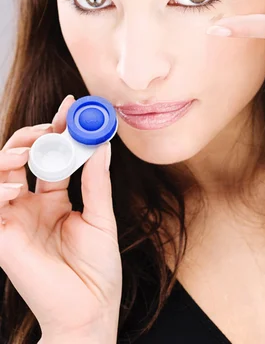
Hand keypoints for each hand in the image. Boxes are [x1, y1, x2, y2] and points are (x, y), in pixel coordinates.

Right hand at [0, 95, 121, 341]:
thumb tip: (102, 143)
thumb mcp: (102, 217)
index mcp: (54, 199)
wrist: (90, 310)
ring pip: (0, 173)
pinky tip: (17, 183)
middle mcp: (31, 204)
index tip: (70, 106)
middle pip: (21, 157)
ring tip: (32, 148)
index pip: (50, 155)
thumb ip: (97, 181)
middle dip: (33, 134)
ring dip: (12, 153)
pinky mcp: (2, 237)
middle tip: (52, 124)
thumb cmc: (97, 270)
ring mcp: (14, 218)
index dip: (58, 129)